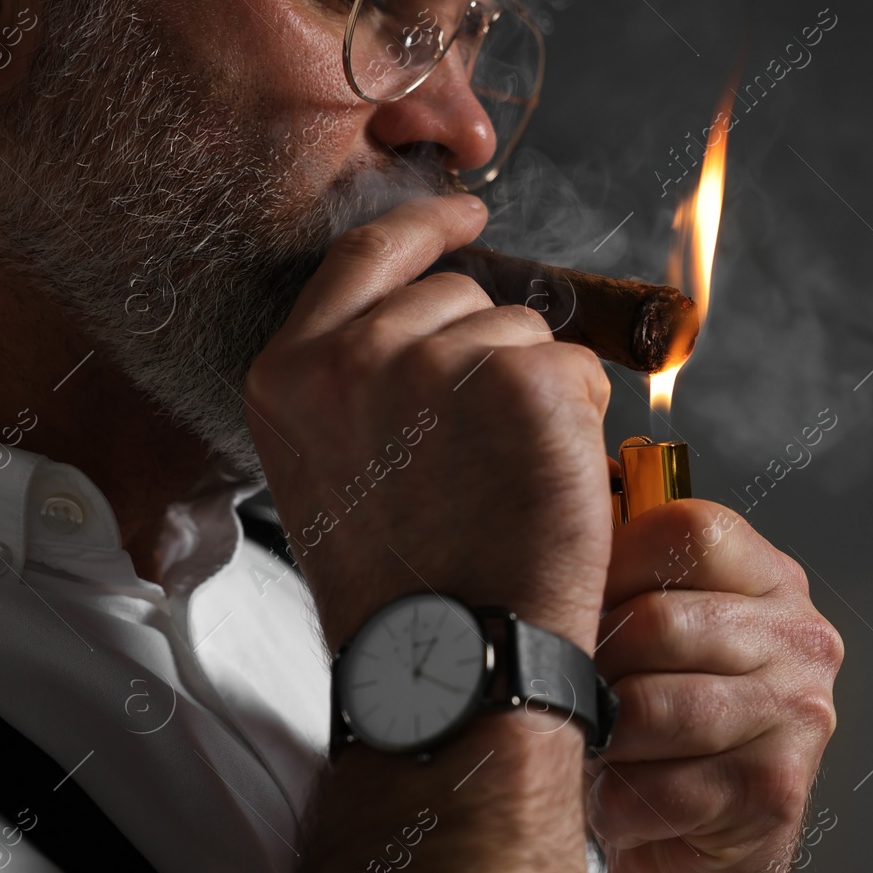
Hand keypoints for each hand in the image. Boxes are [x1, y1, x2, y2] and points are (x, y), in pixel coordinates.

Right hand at [243, 194, 613, 654]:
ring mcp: (437, 362)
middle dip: (489, 354)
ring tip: (504, 484)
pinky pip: (576, 368)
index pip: (366, 255)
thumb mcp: (334, 468)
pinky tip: (545, 483)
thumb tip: (434, 318)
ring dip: (537, 393)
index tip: (468, 212)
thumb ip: (359, 382)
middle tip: (483, 455)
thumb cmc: (404, 588)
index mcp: (292, 372)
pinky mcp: (521, 381)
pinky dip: (580, 419)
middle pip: (459, 295)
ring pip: (525, 332)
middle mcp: (354, 354)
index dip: (426, 227)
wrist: (450, 660)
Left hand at [590, 499, 842, 872]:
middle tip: (579, 699)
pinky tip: (627, 804)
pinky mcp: (774, 791)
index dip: (609, 567)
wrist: (698, 864)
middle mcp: (800, 638)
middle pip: (656, 622)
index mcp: (770, 580)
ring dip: (604, 742)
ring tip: (603, 751)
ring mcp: (798, 715)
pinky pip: (655, 787)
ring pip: (649, 708)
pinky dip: (617, 805)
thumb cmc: (656, 739)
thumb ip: (616, 574)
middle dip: (594, 669)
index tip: (581, 610)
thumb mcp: (644, 638)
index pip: (686, 530)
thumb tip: (535, 525)